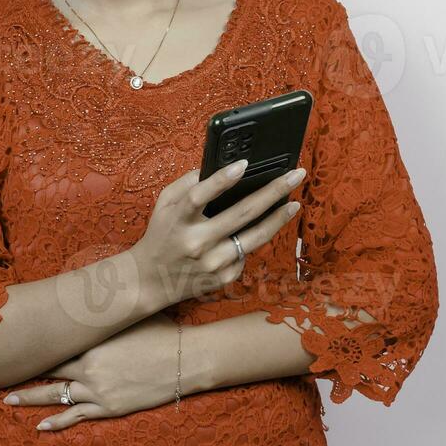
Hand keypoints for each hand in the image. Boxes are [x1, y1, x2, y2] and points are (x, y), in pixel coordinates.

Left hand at [1, 313, 184, 431]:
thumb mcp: (132, 314)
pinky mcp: (109, 408)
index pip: (53, 344)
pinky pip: (76, 417)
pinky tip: (40, 427)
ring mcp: (97, 390)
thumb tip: (99, 289)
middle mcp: (88, 366)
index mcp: (91, 341)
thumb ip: (110, 310)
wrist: (184, 359)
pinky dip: (57, 422)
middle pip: (47, 370)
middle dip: (23, 372)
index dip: (33, 346)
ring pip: (56, 395)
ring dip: (30, 398)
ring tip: (7, 399)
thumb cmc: (162, 331)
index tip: (12, 343)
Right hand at [130, 159, 305, 308]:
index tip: (244, 164)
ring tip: (295, 203)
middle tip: (295, 175)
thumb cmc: (162, 234)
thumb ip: (188, 184)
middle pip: (241, 214)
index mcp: (178, 219)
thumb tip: (222, 168)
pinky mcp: (223, 278)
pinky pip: (246, 254)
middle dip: (272, 191)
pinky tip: (261, 229)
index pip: (199, 196)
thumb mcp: (164, 205)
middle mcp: (196, 242)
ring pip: (254, 238)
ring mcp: (212, 263)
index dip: (221, 180)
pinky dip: (254, 239)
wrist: (150, 281)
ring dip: (278, 219)